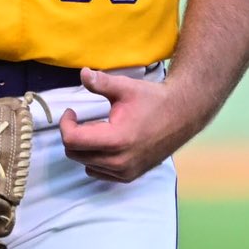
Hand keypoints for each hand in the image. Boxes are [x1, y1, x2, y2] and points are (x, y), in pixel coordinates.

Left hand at [57, 68, 201, 182]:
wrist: (182, 115)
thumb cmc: (154, 100)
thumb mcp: (125, 87)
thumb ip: (101, 82)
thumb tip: (82, 73)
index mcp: (116, 140)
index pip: (73, 140)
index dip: (66, 124)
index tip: (71, 112)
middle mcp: (119, 161)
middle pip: (75, 154)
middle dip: (73, 135)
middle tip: (82, 120)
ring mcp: (125, 172)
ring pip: (85, 164)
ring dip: (84, 148)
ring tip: (98, 130)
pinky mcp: (130, 176)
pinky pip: (99, 172)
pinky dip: (95, 159)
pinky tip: (106, 143)